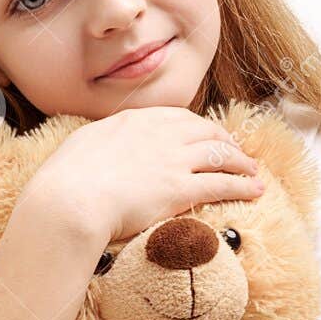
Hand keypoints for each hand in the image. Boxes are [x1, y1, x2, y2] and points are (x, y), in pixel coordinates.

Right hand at [26, 105, 266, 244]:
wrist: (68, 202)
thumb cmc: (65, 180)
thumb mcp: (82, 145)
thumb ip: (103, 141)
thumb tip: (104, 144)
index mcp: (134, 121)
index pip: (178, 117)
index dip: (199, 127)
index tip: (207, 136)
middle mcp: (159, 134)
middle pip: (205, 131)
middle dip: (226, 141)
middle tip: (236, 152)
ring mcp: (172, 160)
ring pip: (220, 155)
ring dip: (241, 162)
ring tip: (253, 171)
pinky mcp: (181, 189)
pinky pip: (222, 183)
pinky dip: (243, 185)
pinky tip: (256, 190)